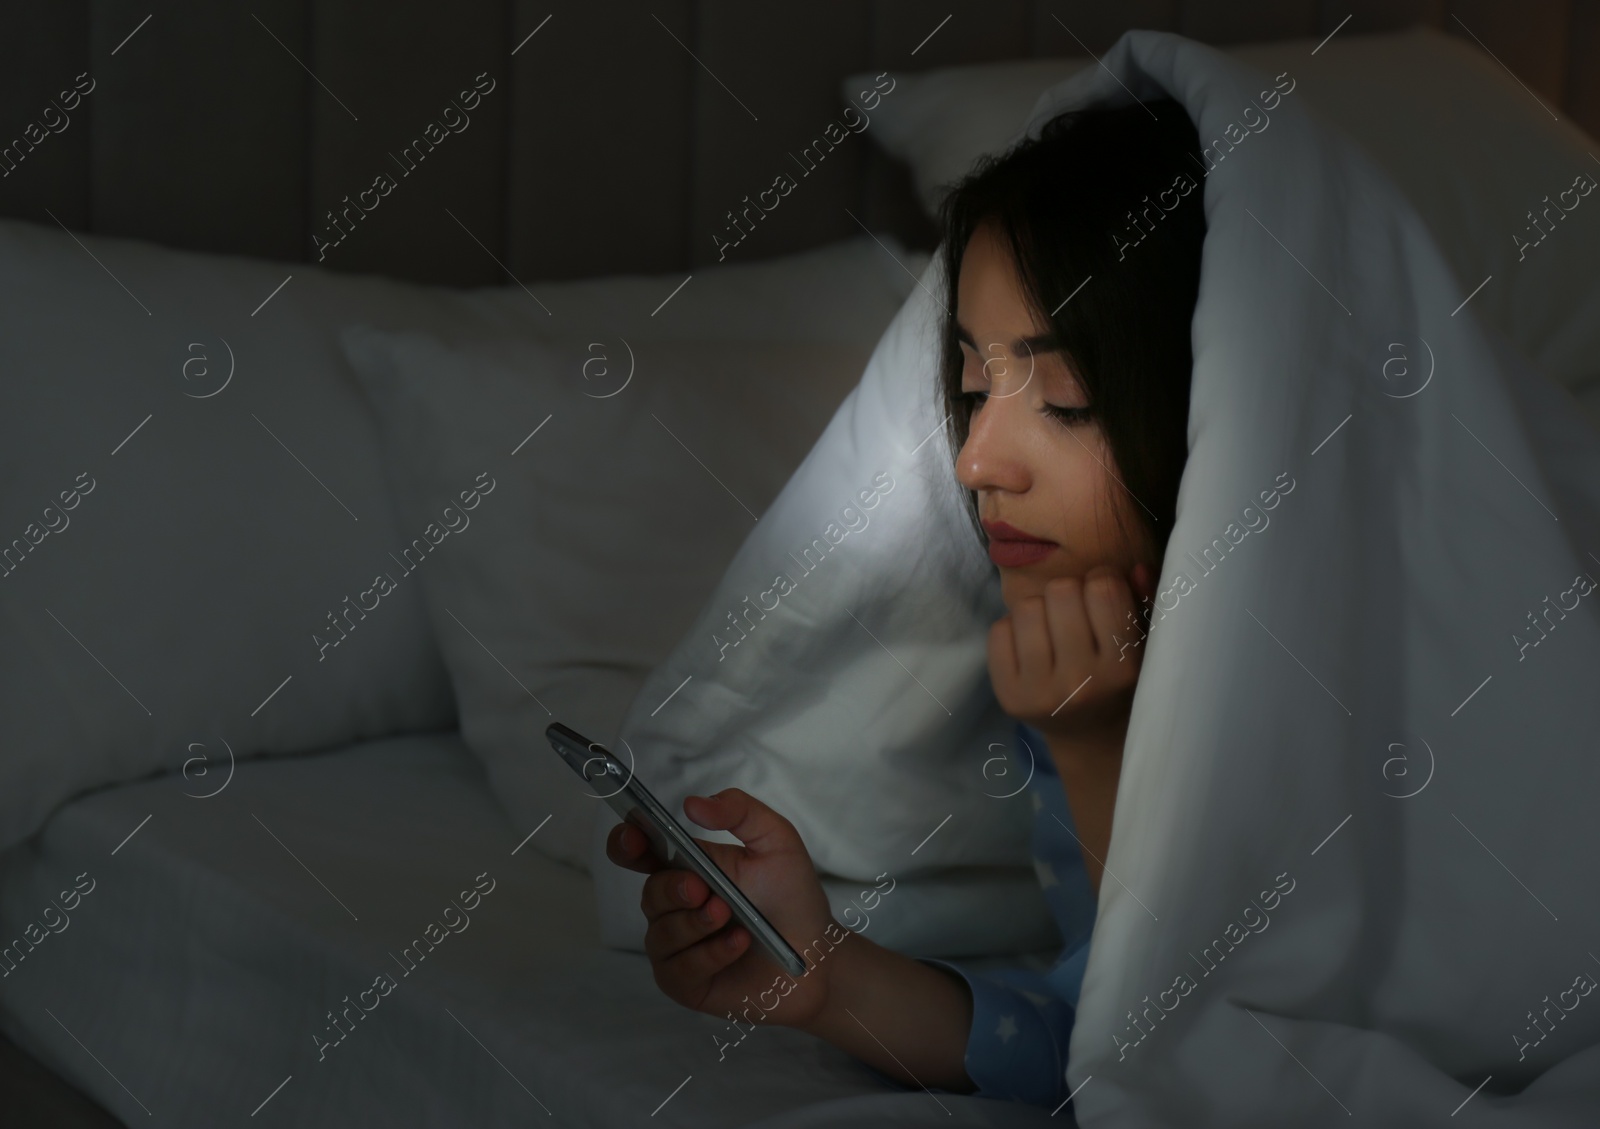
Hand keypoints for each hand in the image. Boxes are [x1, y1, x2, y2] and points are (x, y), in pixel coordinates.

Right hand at [605, 788, 838, 1030]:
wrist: (817, 956)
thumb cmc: (792, 897)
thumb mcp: (777, 842)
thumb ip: (740, 811)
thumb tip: (691, 803)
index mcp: (687, 867)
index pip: (639, 852)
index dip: (626, 843)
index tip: (635, 838)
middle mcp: (674, 907)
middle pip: (649, 893)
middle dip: (673, 889)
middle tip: (703, 888)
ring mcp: (676, 947)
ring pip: (661, 934)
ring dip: (695, 924)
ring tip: (731, 918)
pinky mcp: (686, 982)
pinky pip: (679, 969)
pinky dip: (709, 955)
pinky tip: (738, 944)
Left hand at [987, 562, 1152, 747]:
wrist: (1089, 734)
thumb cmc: (1118, 675)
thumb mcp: (1144, 642)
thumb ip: (1147, 602)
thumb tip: (1137, 569)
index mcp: (1123, 667)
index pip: (1103, 589)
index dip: (1103, 579)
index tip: (1103, 595)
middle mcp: (1081, 683)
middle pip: (1061, 590)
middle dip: (1069, 593)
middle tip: (1075, 613)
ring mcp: (1041, 692)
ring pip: (1026, 606)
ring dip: (1040, 609)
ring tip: (1053, 628)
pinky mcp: (1008, 696)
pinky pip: (999, 630)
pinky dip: (1013, 629)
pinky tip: (1031, 646)